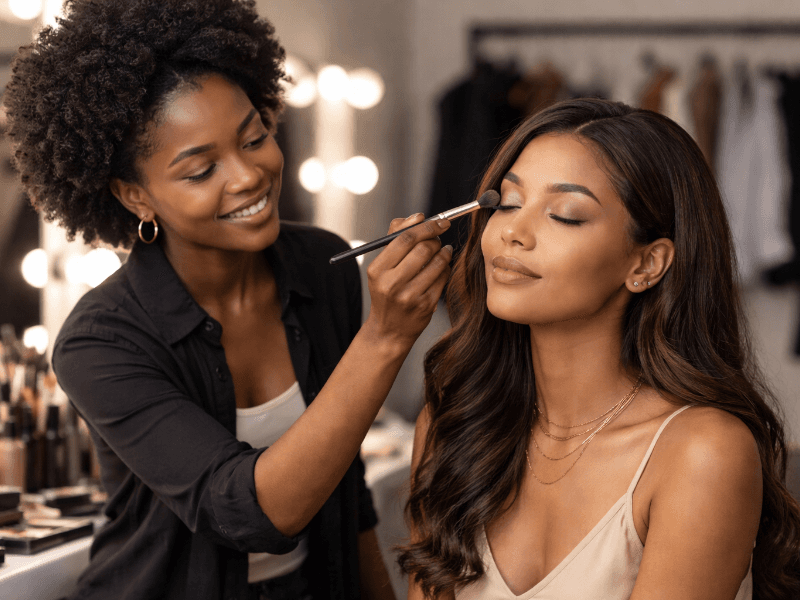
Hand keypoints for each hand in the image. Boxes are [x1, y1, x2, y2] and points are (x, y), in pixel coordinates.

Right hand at [363, 214, 452, 350]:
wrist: (389, 330)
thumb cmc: (386, 291)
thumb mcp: (382, 266)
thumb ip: (395, 237)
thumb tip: (418, 216)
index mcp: (377, 270)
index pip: (404, 239)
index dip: (425, 226)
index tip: (438, 221)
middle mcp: (392, 284)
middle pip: (423, 249)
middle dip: (436, 238)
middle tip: (438, 236)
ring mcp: (410, 296)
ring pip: (437, 263)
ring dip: (444, 252)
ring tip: (442, 250)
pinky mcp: (426, 306)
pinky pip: (443, 278)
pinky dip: (446, 267)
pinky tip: (441, 267)